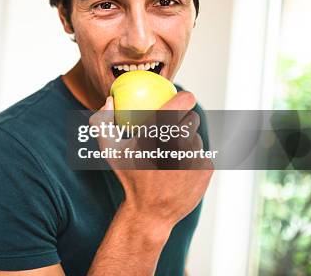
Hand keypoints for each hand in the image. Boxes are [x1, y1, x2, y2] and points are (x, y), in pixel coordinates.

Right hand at [90, 92, 213, 227]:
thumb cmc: (128, 177)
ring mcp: (196, 155)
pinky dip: (193, 158)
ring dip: (188, 141)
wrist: (150, 211)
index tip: (183, 98)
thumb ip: (104, 122)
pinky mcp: (206, 169)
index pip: (183, 102)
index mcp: (159, 132)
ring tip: (173, 154)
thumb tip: (110, 100)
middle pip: (192, 118)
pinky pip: (203, 155)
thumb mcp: (110, 150)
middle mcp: (181, 141)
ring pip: (197, 138)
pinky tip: (181, 169)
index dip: (185, 97)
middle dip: (185, 119)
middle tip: (174, 127)